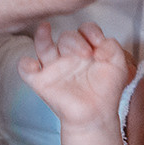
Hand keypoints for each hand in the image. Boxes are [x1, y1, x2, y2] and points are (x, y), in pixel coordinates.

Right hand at [18, 22, 132, 131]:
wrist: (97, 115)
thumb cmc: (107, 91)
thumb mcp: (118, 64)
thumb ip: (112, 46)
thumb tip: (101, 38)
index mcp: (86, 50)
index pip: (84, 30)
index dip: (90, 31)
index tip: (98, 42)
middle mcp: (69, 56)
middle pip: (66, 36)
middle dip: (75, 41)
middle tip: (86, 55)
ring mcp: (54, 68)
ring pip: (42, 45)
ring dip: (43, 37)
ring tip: (45, 29)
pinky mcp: (42, 82)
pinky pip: (25, 69)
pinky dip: (24, 64)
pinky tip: (33, 63)